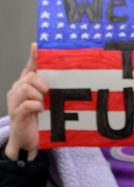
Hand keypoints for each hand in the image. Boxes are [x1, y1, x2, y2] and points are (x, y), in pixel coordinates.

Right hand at [6, 43, 47, 160]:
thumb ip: (52, 87)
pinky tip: (41, 110)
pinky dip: (36, 106)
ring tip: (44, 104)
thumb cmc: (39, 119)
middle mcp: (17, 91)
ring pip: (26, 88)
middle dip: (41, 83)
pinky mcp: (17, 114)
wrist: (28, 140)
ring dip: (39, 96)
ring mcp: (15, 102)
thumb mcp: (48, 100)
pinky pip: (27, 104)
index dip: (33, 56)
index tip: (37, 45)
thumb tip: (65, 74)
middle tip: (48, 93)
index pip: (29, 67)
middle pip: (29, 76)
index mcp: (26, 85)